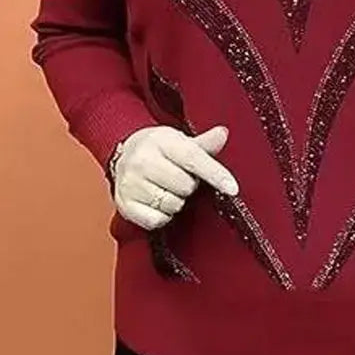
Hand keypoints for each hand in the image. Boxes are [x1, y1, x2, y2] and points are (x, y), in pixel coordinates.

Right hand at [112, 125, 238, 230]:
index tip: (233, 188)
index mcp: (160, 142)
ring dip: (176, 201)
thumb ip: (204, 143)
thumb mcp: (180, 141)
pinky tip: (157, 202)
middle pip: (185, 186)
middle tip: (179, 177)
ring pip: (173, 205)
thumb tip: (222, 134)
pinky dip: (162, 216)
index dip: (216, 174)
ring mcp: (130, 184)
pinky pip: (157, 220)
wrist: (122, 155)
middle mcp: (142, 161)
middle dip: (189, 185)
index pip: (193, 159)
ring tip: (167, 188)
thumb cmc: (158, 149)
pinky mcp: (125, 205)